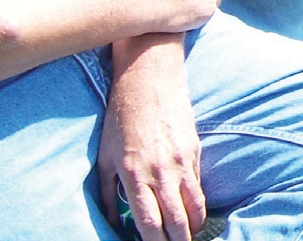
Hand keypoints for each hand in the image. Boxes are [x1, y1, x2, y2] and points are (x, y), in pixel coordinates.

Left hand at [98, 36, 205, 240]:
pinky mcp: (194, 149)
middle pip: (177, 223)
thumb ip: (106, 193)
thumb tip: (110, 223)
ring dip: (192, 229)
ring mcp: (181, 161)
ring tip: (186, 237)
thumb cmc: (121, 116)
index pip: (150, 225)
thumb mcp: (104, 155)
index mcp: (134, 175)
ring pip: (195, 208)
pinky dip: (196, 204)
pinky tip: (190, 211)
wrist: (149, 78)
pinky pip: (198, 186)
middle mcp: (160, 171)